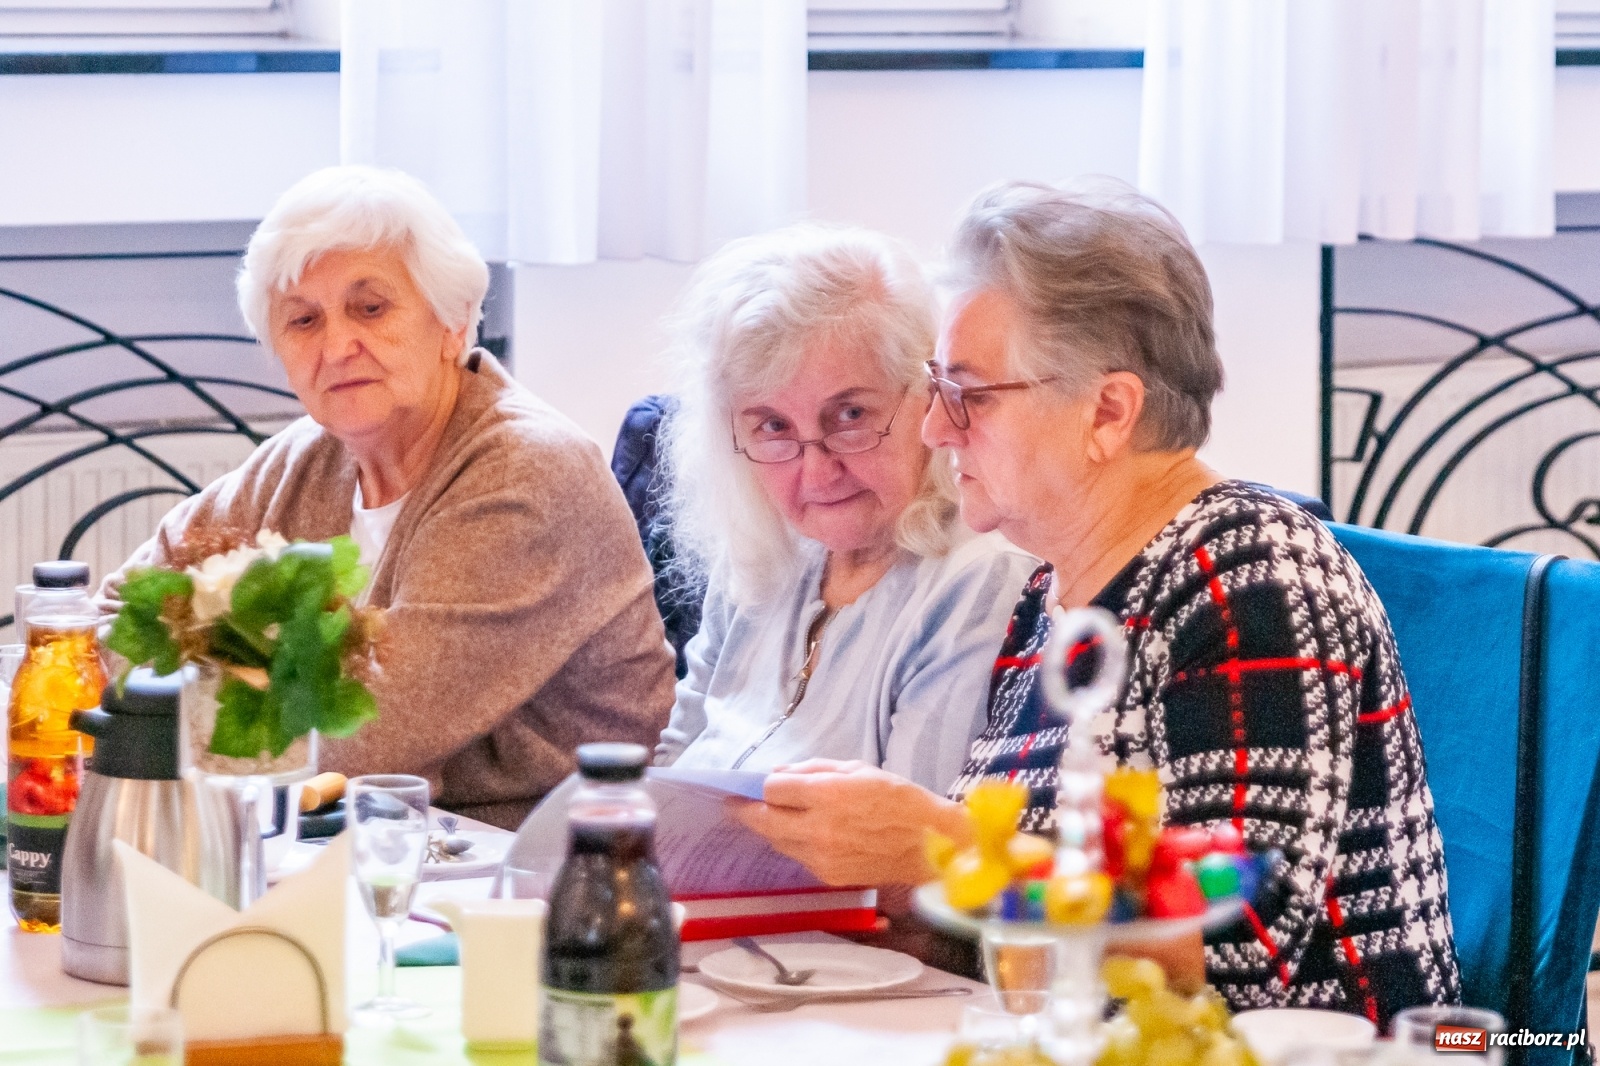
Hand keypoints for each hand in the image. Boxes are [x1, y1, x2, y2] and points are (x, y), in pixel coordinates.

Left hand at [731, 763, 970, 886]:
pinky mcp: (828, 876)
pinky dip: (794, 844)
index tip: (753, 784)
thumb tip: (778, 775)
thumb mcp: (858, 769)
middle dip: (746, 811)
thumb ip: (814, 770)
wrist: (931, 845)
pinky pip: (798, 856)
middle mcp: (818, 829)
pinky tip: (802, 834)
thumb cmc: (899, 800)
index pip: (771, 790)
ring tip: (767, 817)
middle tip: (734, 804)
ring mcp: (821, 857)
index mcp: (827, 795)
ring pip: (777, 842)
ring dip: (770, 828)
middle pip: (763, 820)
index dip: (762, 785)